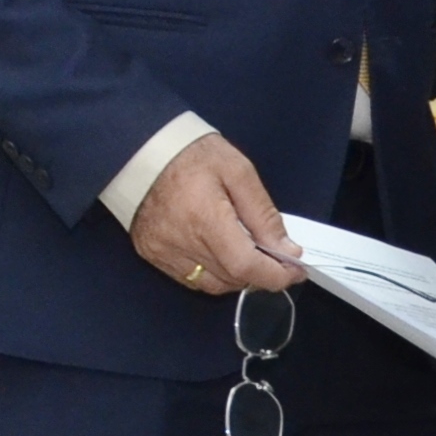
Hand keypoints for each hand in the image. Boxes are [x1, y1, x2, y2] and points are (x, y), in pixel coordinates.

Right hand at [133, 132, 305, 297]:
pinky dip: (212, 274)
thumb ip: (264, 214)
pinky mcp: (151, 254)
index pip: (245, 266)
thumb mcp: (239, 172)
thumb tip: (287, 251)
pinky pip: (190, 279)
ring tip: (248, 254)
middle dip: (261, 273)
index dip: (275, 275)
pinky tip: (219, 254)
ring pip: (212, 285)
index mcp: (205, 218)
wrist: (140, 150)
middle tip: (275, 256)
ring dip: (237, 276)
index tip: (295, 271)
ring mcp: (162, 252)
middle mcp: (180, 243)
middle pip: (232, 278)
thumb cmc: (193, 155)